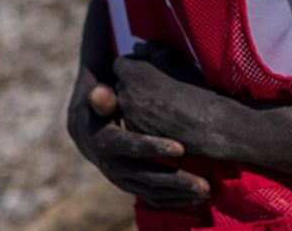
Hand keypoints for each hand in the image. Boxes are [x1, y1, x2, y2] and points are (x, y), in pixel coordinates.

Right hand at [65, 64, 209, 208]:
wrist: (86, 126)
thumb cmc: (103, 98)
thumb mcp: (101, 92)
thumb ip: (105, 92)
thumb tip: (98, 93)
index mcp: (102, 139)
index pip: (128, 145)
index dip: (153, 146)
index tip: (181, 148)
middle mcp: (109, 164)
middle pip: (144, 176)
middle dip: (174, 179)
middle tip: (203, 184)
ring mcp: (120, 177)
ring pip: (150, 190)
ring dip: (178, 192)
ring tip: (206, 191)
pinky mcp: (129, 184)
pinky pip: (151, 196)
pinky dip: (173, 199)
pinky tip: (196, 198)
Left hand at [113, 43, 230, 160]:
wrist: (204, 122)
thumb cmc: (191, 86)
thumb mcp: (173, 57)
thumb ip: (151, 49)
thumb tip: (137, 47)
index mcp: (130, 72)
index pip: (121, 64)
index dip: (135, 65)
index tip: (150, 69)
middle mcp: (123, 94)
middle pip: (122, 84)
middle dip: (133, 84)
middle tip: (157, 86)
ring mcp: (128, 116)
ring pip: (127, 105)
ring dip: (137, 102)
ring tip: (162, 103)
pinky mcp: (135, 134)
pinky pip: (133, 122)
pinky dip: (142, 119)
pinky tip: (162, 118)